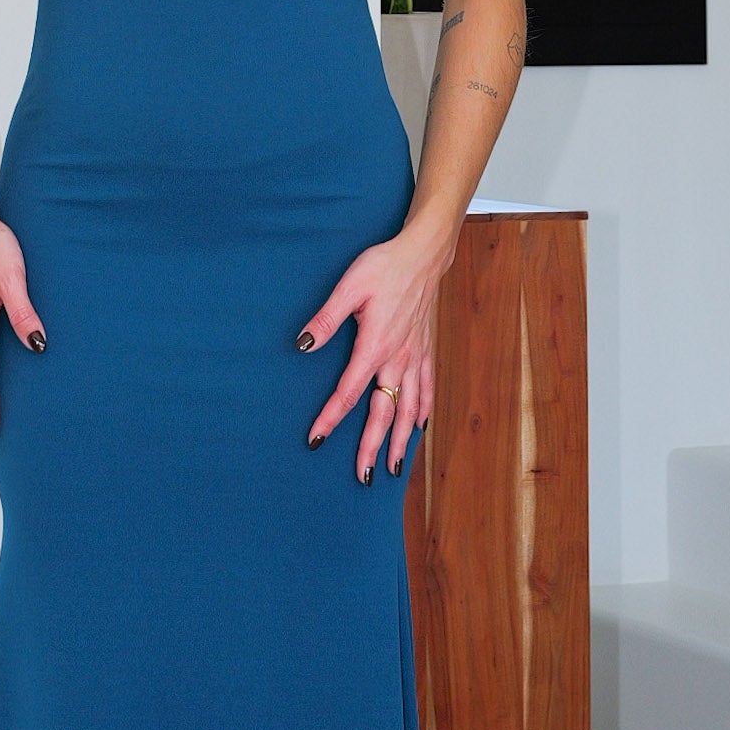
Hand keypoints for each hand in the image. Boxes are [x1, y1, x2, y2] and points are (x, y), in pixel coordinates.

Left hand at [299, 222, 454, 480]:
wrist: (423, 254)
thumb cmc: (384, 266)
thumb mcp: (348, 287)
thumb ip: (326, 319)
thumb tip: (302, 345)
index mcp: (375, 346)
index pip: (349, 392)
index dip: (332, 418)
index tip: (316, 439)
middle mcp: (398, 359)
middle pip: (384, 413)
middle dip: (373, 446)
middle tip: (364, 476)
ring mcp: (415, 357)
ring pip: (409, 409)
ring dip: (401, 440)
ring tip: (394, 467)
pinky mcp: (426, 350)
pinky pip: (427, 389)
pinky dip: (423, 412)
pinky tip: (419, 427)